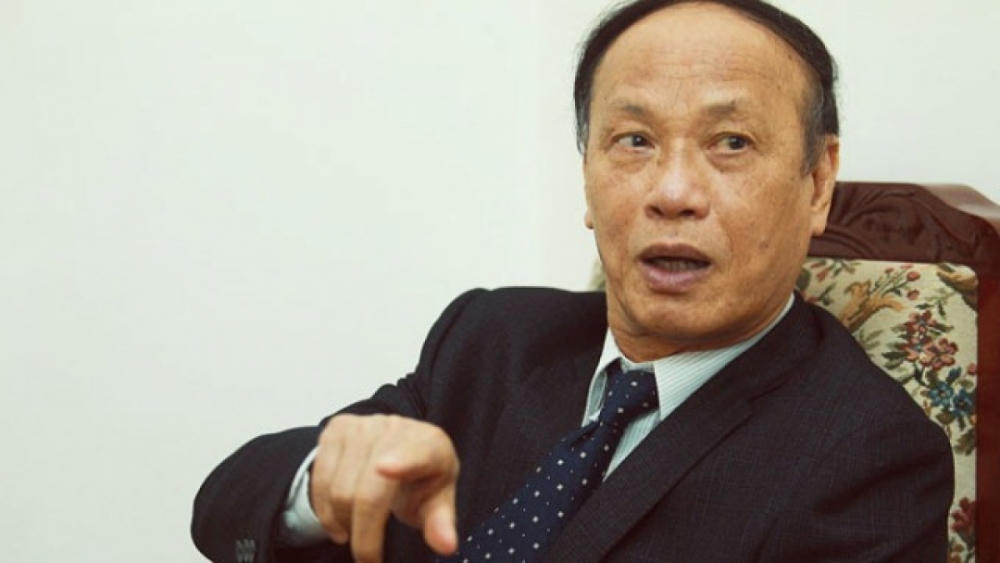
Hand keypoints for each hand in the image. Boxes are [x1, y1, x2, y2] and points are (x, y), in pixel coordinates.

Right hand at [310, 414, 459, 561]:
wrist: (400, 448)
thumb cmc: (422, 478)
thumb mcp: (437, 501)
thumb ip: (441, 524)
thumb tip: (446, 545)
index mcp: (430, 445)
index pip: (416, 453)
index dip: (401, 462)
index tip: (385, 470)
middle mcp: (395, 428)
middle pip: (368, 491)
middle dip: (365, 537)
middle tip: (369, 560)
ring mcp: (362, 425)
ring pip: (339, 490)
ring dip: (343, 524)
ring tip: (357, 536)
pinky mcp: (336, 429)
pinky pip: (319, 481)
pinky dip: (326, 513)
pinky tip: (339, 524)